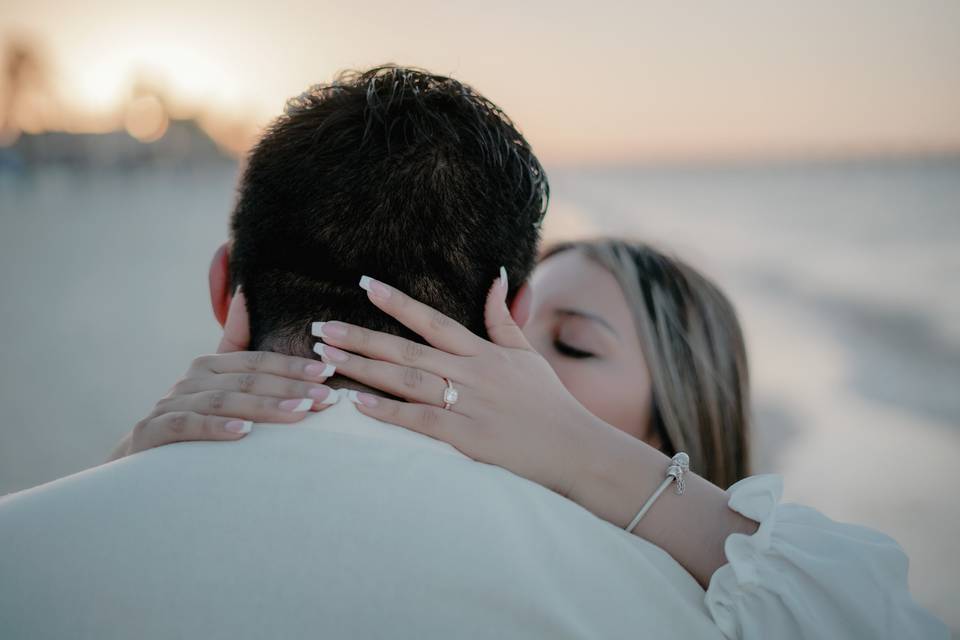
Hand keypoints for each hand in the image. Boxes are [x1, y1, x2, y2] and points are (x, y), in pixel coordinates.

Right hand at [107, 288, 337, 460]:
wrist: (140, 470)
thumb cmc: (198, 432)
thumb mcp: (226, 401)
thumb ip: (252, 375)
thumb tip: (275, 331)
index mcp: (212, 367)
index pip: (258, 362)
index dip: (293, 367)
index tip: (328, 374)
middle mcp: (192, 379)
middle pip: (247, 380)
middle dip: (290, 387)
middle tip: (325, 398)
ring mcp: (170, 403)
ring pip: (222, 400)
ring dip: (264, 406)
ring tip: (298, 413)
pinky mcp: (151, 431)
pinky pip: (187, 424)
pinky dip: (216, 427)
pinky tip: (243, 432)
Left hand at [320, 275, 758, 587]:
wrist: (573, 447)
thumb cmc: (549, 402)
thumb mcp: (527, 354)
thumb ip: (503, 317)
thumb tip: (497, 276)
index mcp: (483, 352)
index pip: (432, 320)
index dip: (397, 302)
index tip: (363, 285)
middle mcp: (471, 373)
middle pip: (407, 350)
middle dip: (361, 338)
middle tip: (320, 329)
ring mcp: (468, 405)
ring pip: (406, 381)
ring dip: (364, 369)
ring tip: (327, 359)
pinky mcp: (466, 438)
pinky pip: (419, 421)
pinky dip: (387, 412)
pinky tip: (356, 403)